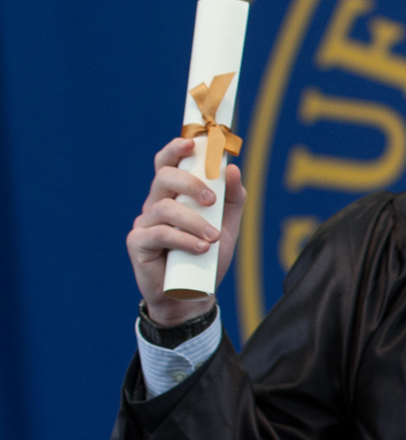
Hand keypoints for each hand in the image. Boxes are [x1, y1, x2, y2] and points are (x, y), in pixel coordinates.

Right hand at [127, 138, 246, 325]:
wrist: (193, 295)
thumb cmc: (207, 258)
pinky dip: (183, 239)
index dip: (175, 149)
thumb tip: (233, 169)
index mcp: (173, 195)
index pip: (168, 163)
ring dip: (193, 220)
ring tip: (212, 238)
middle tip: (213, 200)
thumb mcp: (227, 227)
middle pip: (164, 178)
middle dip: (190, 184)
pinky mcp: (138, 244)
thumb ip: (233, 199)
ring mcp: (144, 223)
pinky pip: (159, 233)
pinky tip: (200, 249)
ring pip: (164, 208)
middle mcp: (155, 204)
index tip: (193, 143)